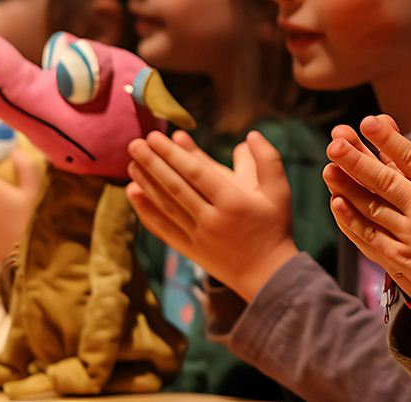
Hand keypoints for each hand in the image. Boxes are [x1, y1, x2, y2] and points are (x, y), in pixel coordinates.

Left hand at [126, 130, 298, 301]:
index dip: (173, 154)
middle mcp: (212, 219)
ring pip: (167, 206)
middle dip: (153, 163)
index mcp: (233, 201)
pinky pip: (163, 228)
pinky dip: (146, 211)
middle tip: (135, 143)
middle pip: (176, 187)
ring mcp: (199, 236)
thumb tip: (251, 135)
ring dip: (146, 184)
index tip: (156, 137)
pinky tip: (133, 194)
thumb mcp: (279, 191)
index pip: (196, 173)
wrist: (268, 274)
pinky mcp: (190, 250)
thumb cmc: (274, 227)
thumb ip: (268, 160)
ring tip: (131, 163)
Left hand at [326, 123, 410, 310]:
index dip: (388, 139)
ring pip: (372, 207)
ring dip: (348, 187)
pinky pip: (371, 236)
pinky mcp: (401, 257)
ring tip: (327, 168)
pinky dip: (352, 221)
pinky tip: (336, 205)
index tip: (369, 121)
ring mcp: (409, 234)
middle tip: (334, 141)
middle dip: (356, 159)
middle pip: (384, 180)